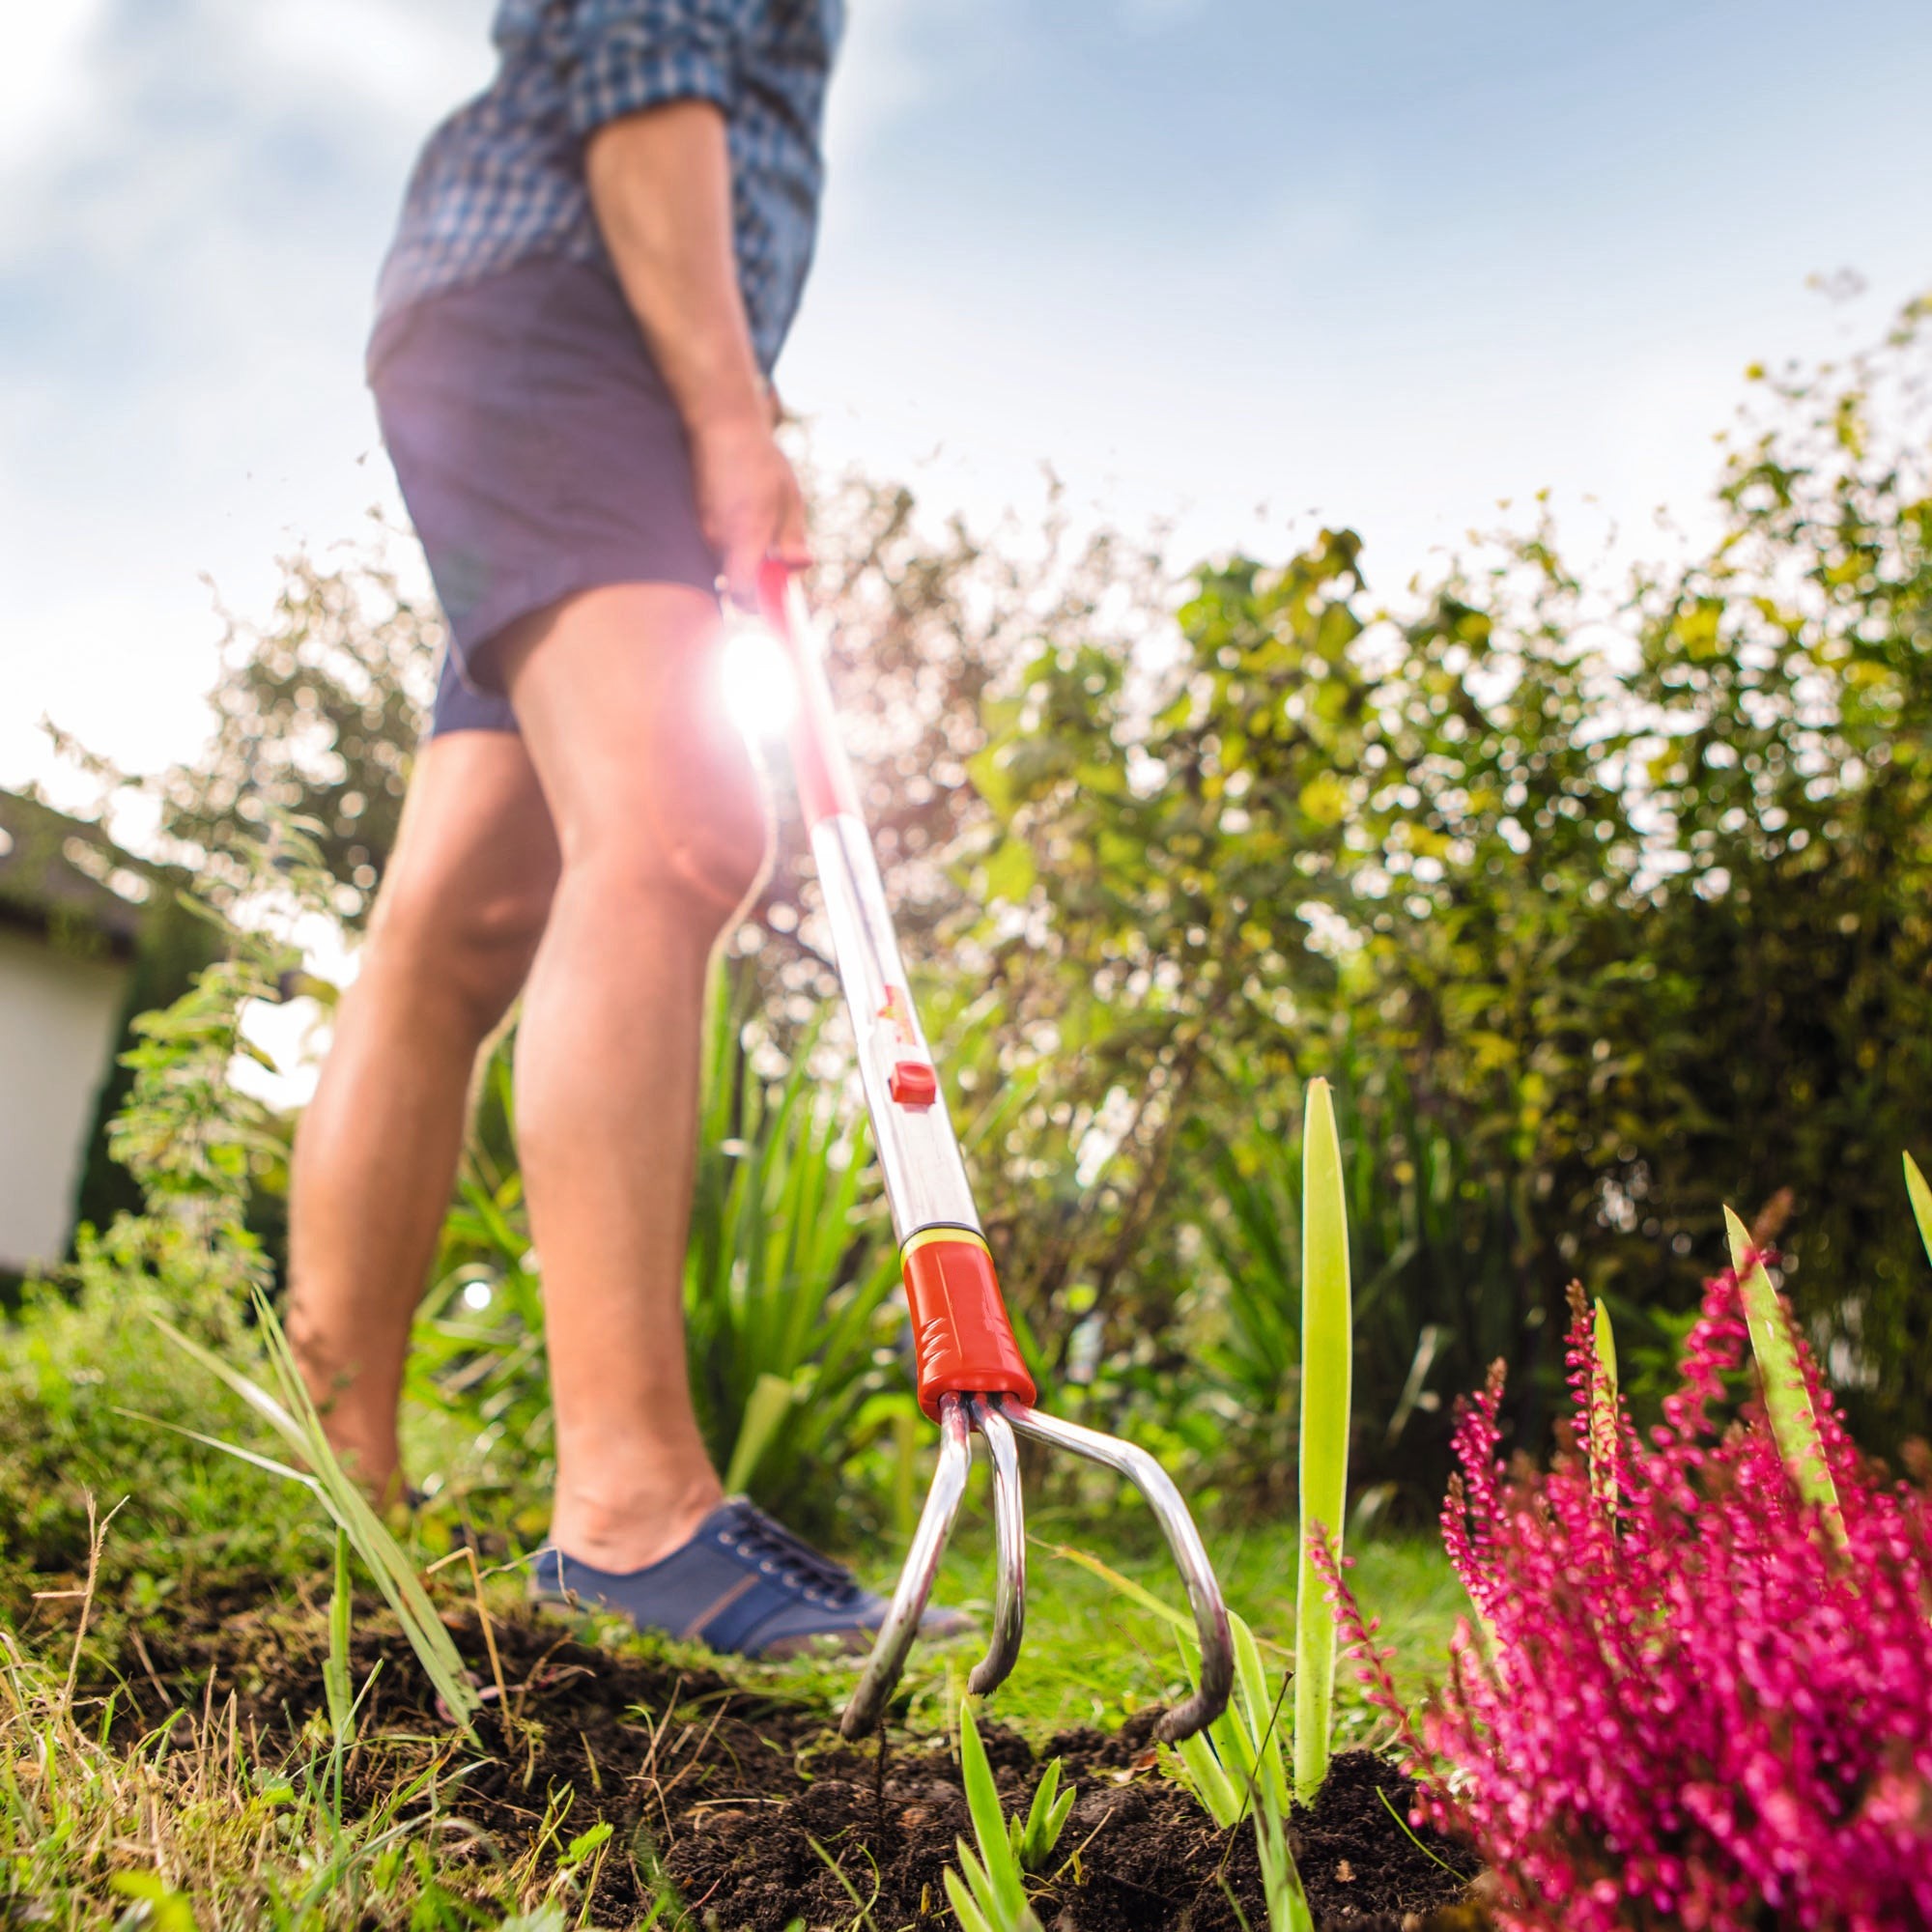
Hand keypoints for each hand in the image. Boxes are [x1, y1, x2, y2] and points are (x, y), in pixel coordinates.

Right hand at [689, 409, 807, 609]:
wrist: (722, 426)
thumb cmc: (761, 461)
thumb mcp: (788, 498)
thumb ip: (792, 538)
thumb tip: (801, 567)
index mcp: (744, 535)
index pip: (743, 594)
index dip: (761, 608)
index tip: (782, 605)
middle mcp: (718, 540)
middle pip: (737, 587)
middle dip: (760, 590)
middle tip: (783, 575)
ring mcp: (705, 532)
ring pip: (729, 569)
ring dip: (750, 568)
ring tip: (770, 541)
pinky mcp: (700, 523)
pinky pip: (721, 551)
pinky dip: (739, 551)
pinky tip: (753, 525)